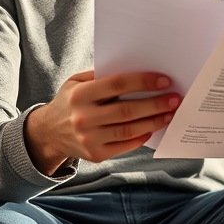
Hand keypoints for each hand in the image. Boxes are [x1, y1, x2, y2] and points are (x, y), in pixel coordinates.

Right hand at [24, 70, 180, 174]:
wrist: (47, 133)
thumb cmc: (69, 101)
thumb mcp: (76, 82)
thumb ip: (100, 75)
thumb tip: (136, 68)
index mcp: (80, 95)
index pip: (118, 85)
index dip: (143, 82)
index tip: (164, 80)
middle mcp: (84, 118)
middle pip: (128, 110)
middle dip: (156, 104)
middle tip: (175, 98)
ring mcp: (89, 139)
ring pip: (129, 130)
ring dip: (154, 121)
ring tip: (170, 114)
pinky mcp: (95, 154)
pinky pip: (125, 145)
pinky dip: (141, 136)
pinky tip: (153, 128)